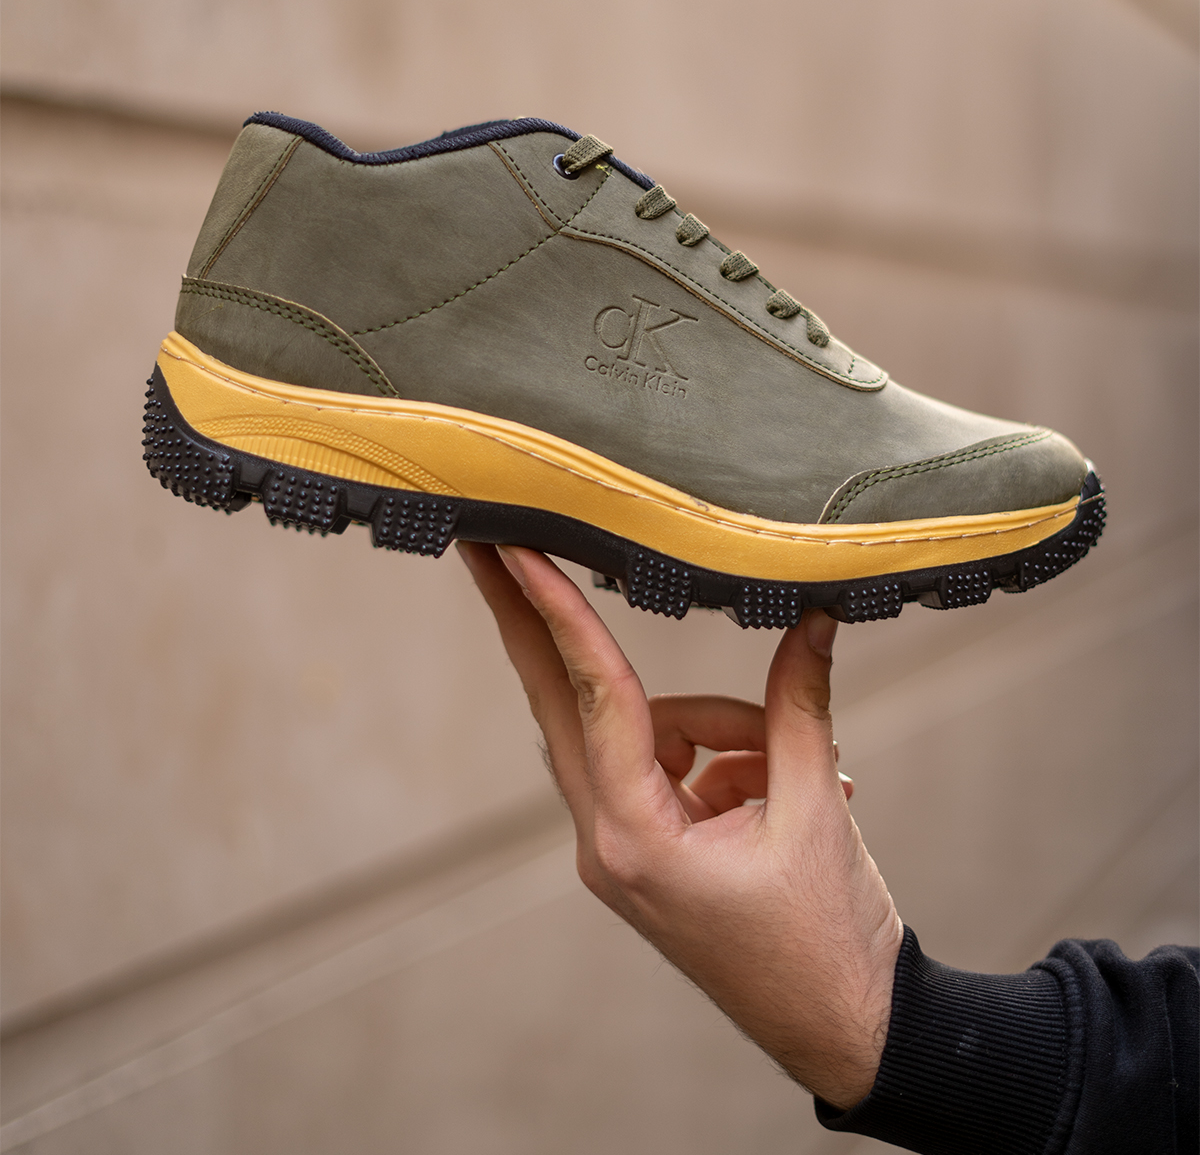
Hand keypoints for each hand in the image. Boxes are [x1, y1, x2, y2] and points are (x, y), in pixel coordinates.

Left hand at [458, 543, 903, 1109]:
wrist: (845, 1027)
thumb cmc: (827, 937)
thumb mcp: (818, 811)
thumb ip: (801, 707)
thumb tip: (813, 619)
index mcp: (635, 837)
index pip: (593, 696)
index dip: (558, 612)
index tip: (512, 553)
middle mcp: (608, 841)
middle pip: (564, 703)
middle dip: (538, 625)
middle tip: (496, 549)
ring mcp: (622, 847)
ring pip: (648, 731)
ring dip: (722, 726)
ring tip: (816, 776)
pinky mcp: (647, 848)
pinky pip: (675, 764)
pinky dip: (729, 757)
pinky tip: (791, 791)